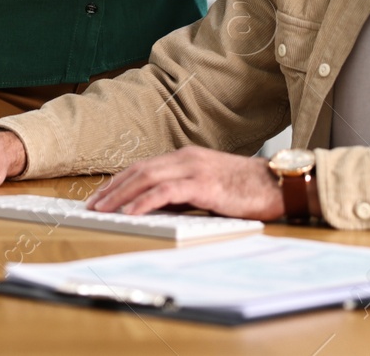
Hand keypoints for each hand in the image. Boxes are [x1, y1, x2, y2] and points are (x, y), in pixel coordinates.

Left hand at [84, 146, 291, 220]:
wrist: (277, 184)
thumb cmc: (246, 189)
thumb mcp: (208, 187)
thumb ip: (183, 193)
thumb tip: (158, 207)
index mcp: (185, 157)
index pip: (143, 167)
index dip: (119, 182)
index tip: (102, 197)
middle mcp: (185, 158)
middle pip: (138, 170)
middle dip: (112, 188)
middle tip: (93, 205)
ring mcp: (193, 169)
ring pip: (146, 178)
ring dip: (121, 195)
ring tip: (103, 210)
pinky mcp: (202, 184)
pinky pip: (166, 192)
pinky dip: (144, 201)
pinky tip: (131, 212)